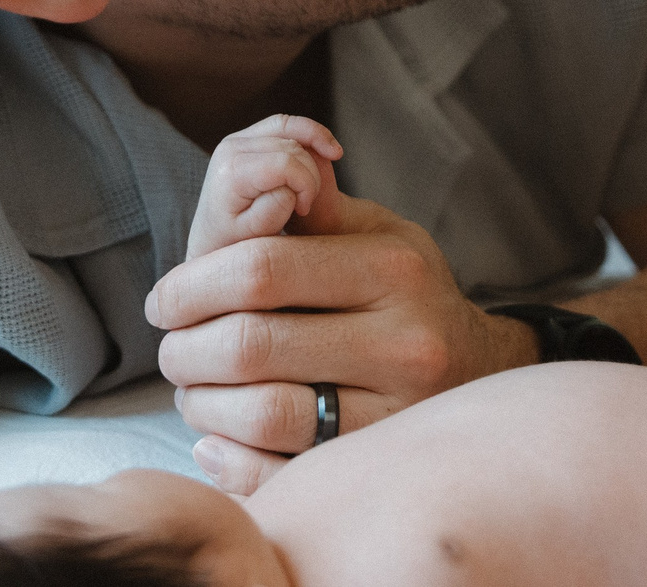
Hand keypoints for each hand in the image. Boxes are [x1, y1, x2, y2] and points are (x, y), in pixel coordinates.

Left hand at [146, 175, 534, 493]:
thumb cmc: (409, 291)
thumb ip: (316, 210)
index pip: (263, 268)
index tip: (164, 300)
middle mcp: (404, 342)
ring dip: (202, 405)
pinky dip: (233, 462)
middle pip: (252, 345)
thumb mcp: (379, 233)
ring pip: (262, 414)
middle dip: (186, 348)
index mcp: (394, 270)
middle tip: (171, 350)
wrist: (482, 370)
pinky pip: (284, 473)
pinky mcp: (380, 466)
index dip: (193, 284)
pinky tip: (217, 441)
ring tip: (194, 390)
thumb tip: (261, 172)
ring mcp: (397, 414)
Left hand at [184, 114, 344, 263]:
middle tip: (305, 204)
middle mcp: (231, 147)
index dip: (305, 184)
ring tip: (329, 164)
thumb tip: (290, 186)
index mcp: (231, 172)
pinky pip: (286, 124)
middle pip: (290, 146)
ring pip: (291, 127)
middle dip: (309, 174)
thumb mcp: (253, 236)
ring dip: (316, 144)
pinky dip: (310, 132)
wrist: (214, 237)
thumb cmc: (234, 240)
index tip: (303, 208)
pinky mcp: (250, 135)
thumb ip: (272, 210)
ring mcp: (239, 137)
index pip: (284, 164)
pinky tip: (327, 149)